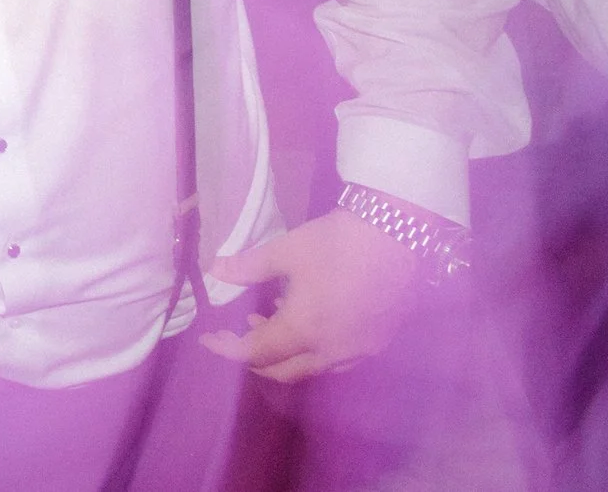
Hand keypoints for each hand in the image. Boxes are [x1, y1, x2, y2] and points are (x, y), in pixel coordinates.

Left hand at [200, 208, 423, 380]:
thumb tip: (216, 270)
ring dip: (285, 354)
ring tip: (266, 321)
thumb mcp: (286, 251)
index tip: (208, 339)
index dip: (227, 349)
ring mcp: (359, 351)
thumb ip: (248, 266)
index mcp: (304, 331)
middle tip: (234, 336)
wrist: (399, 236)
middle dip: (254, 359)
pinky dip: (313, 349)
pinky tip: (307, 321)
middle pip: (284, 371)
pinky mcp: (377, 342)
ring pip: (312, 368)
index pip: (255, 353)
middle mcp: (332, 352)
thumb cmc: (337, 243)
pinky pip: (338, 360)